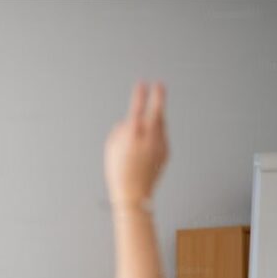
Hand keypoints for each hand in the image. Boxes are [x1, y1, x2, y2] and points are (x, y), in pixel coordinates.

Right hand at [105, 82, 167, 206]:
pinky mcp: (166, 152)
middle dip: (159, 96)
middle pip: (157, 111)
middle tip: (159, 85)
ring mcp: (160, 144)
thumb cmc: (118, 173)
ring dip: (158, 114)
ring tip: (154, 111)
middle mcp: (149, 137)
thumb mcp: (110, 150)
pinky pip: (162, 137)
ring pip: (161, 123)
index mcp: (133, 135)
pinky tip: (149, 139)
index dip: (139, 94)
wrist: (134, 194)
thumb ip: (117, 132)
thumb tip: (124, 123)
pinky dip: (157, 133)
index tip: (141, 83)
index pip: (137, 108)